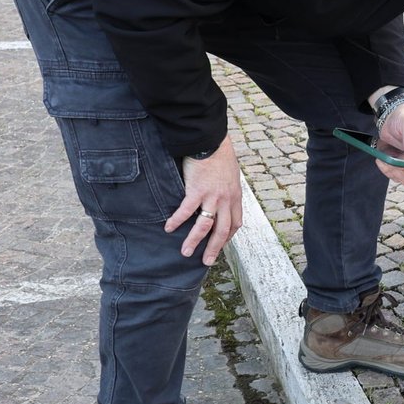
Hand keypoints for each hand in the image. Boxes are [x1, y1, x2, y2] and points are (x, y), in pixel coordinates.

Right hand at [166, 138, 241, 264]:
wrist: (212, 141)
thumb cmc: (220, 155)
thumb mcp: (231, 175)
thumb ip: (226, 189)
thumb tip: (220, 195)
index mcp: (234, 197)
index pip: (235, 223)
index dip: (228, 237)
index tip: (220, 245)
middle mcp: (225, 200)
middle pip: (222, 231)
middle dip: (213, 248)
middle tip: (206, 262)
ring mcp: (212, 196)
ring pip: (204, 226)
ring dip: (194, 241)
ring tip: (185, 252)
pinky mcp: (197, 190)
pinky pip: (186, 211)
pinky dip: (177, 221)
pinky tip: (168, 228)